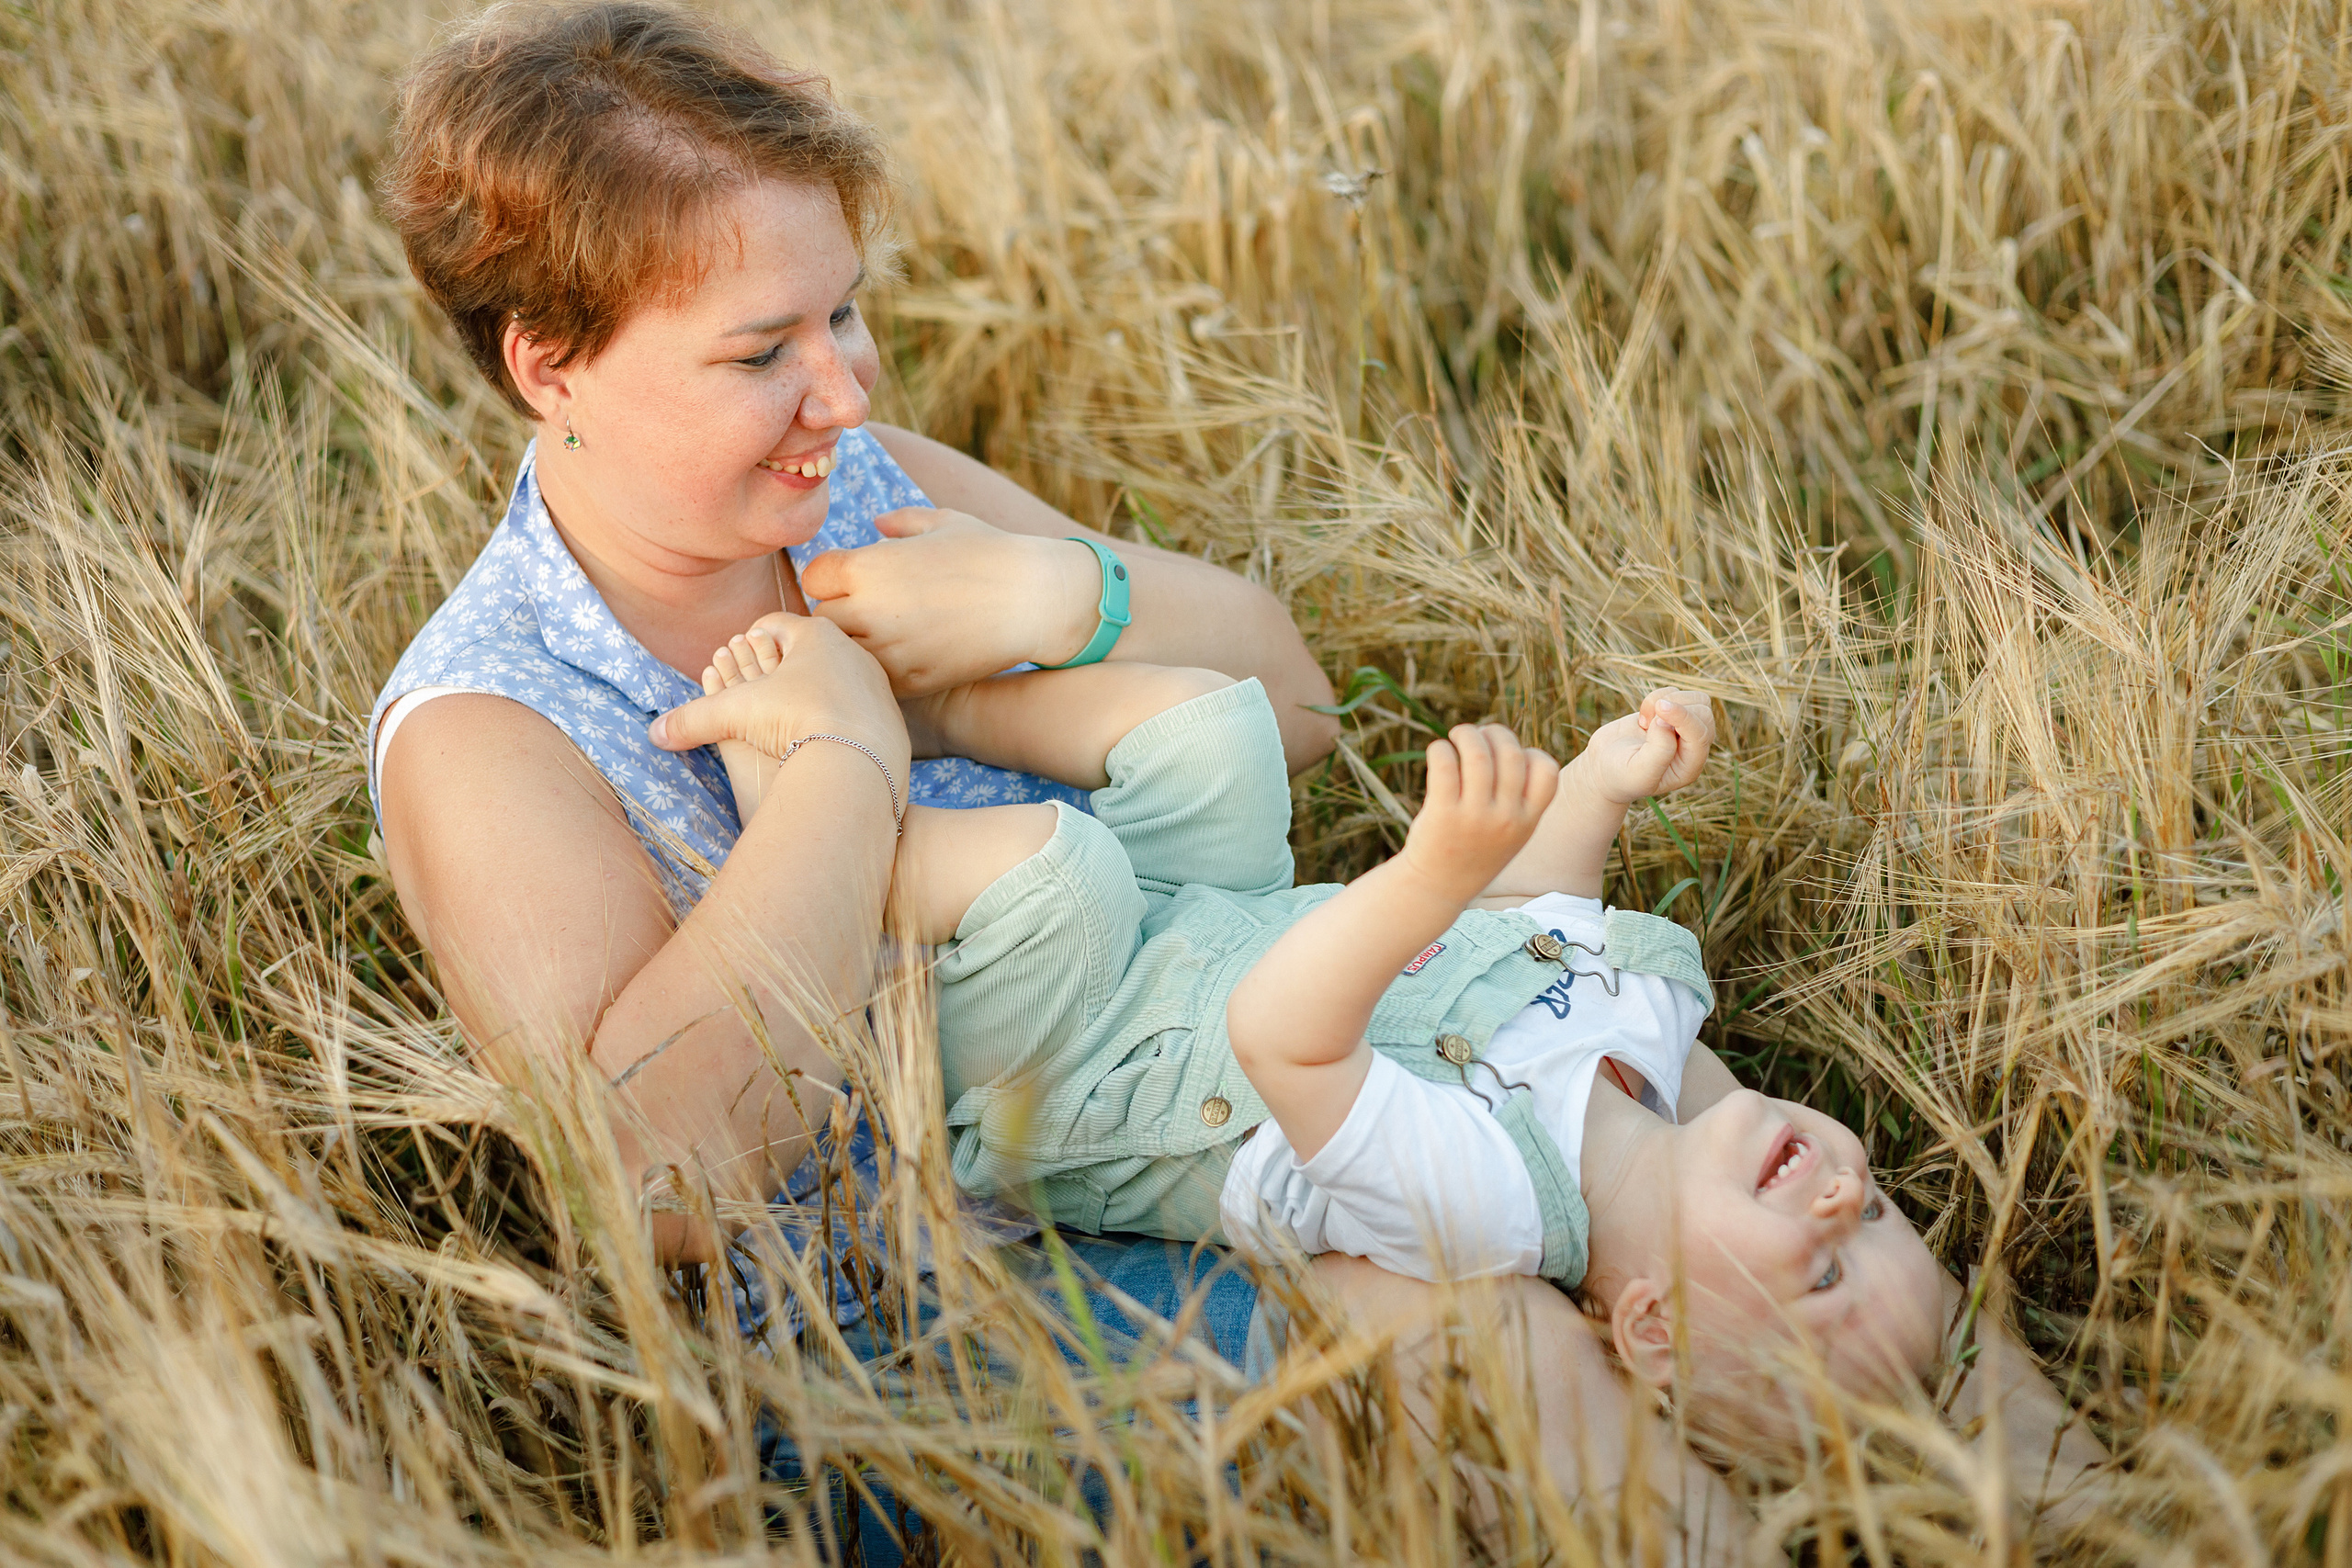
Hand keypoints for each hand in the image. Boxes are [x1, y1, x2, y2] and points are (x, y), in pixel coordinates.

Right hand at [648, 613, 908, 770]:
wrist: (862, 761)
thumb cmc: (796, 722)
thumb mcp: (736, 716)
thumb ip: (693, 721)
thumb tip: (653, 735)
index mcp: (815, 633)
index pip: (774, 623)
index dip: (750, 637)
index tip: (737, 654)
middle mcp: (852, 649)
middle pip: (809, 649)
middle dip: (783, 665)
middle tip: (762, 685)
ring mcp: (876, 680)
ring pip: (838, 678)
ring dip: (815, 692)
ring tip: (792, 717)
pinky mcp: (892, 713)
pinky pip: (860, 709)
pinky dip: (840, 719)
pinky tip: (825, 740)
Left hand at [798, 508, 1098, 694]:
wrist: (1035, 598)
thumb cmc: (991, 551)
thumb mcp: (944, 522)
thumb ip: (902, 522)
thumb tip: (877, 524)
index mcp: (868, 565)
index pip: (813, 577)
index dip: (831, 577)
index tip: (854, 579)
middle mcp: (870, 610)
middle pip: (822, 620)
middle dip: (839, 613)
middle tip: (868, 611)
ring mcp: (890, 650)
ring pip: (845, 656)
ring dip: (858, 647)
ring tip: (887, 636)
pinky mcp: (912, 680)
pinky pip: (877, 680)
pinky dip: (884, 672)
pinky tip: (908, 656)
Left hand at [1397, 724, 1561, 903]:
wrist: (1438, 887)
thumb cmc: (1474, 851)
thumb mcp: (1510, 833)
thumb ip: (1516, 797)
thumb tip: (1502, 741)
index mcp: (1527, 822)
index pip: (1547, 771)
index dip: (1530, 752)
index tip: (1510, 756)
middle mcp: (1505, 819)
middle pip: (1511, 754)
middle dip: (1494, 733)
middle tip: (1477, 735)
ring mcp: (1474, 817)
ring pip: (1478, 755)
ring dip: (1466, 734)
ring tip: (1457, 736)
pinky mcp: (1442, 814)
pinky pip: (1445, 764)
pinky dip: (1441, 749)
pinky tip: (1439, 752)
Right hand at [1574, 689, 1714, 804]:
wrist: (1603, 767)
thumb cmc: (1620, 775)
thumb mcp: (1638, 772)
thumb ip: (1659, 751)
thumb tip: (1667, 721)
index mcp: (1689, 766)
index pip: (1700, 734)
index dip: (1682, 717)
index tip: (1658, 710)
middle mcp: (1692, 747)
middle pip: (1703, 712)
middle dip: (1675, 708)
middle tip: (1647, 722)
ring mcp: (1683, 729)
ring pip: (1695, 699)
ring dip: (1668, 700)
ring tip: (1646, 720)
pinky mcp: (1670, 714)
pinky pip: (1675, 692)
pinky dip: (1656, 697)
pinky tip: (1643, 718)